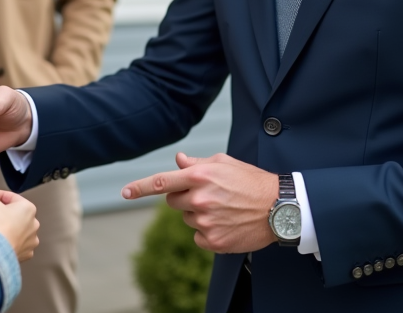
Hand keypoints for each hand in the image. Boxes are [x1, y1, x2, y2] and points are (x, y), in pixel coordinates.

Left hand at [122, 152, 278, 253]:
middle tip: (208, 194)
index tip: (124, 193)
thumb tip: (178, 161)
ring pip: (186, 218)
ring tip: (223, 208)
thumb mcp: (225, 163)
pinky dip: (206, 231)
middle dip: (183, 197)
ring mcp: (205, 222)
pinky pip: (197, 236)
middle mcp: (199, 199)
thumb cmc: (251, 181)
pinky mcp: (213, 241)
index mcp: (199, 176)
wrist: (279, 207)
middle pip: (173, 201)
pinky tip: (225, 223)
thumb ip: (197, 163)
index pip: (160, 182)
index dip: (139, 188)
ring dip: (197, 213)